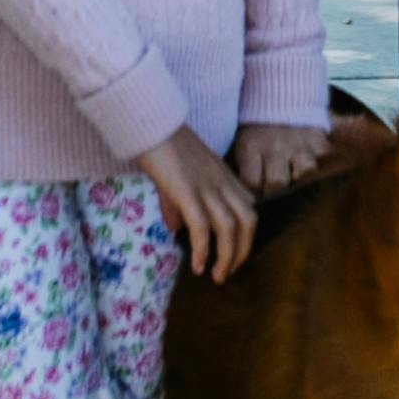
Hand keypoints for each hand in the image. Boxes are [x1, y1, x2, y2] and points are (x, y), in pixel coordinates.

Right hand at [138, 119, 258, 279]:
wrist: (150, 122)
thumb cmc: (162, 146)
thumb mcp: (178, 175)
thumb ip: (180, 202)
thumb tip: (176, 228)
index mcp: (223, 175)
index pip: (249, 207)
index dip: (246, 234)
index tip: (234, 252)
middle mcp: (221, 181)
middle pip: (248, 221)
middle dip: (242, 251)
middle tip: (229, 271)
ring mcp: (206, 186)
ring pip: (230, 228)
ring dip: (226, 257)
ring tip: (217, 276)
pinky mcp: (187, 191)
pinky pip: (202, 227)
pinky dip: (203, 250)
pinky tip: (197, 266)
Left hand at [232, 118, 331, 194]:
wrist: (279, 95)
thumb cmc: (257, 130)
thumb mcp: (242, 144)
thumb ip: (241, 169)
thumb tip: (240, 200)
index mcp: (251, 147)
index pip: (252, 184)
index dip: (254, 197)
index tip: (256, 200)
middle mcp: (275, 146)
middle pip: (277, 183)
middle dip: (276, 194)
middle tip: (275, 198)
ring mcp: (300, 143)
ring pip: (305, 173)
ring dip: (301, 182)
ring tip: (297, 185)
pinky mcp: (318, 139)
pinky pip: (326, 159)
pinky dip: (324, 167)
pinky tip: (318, 172)